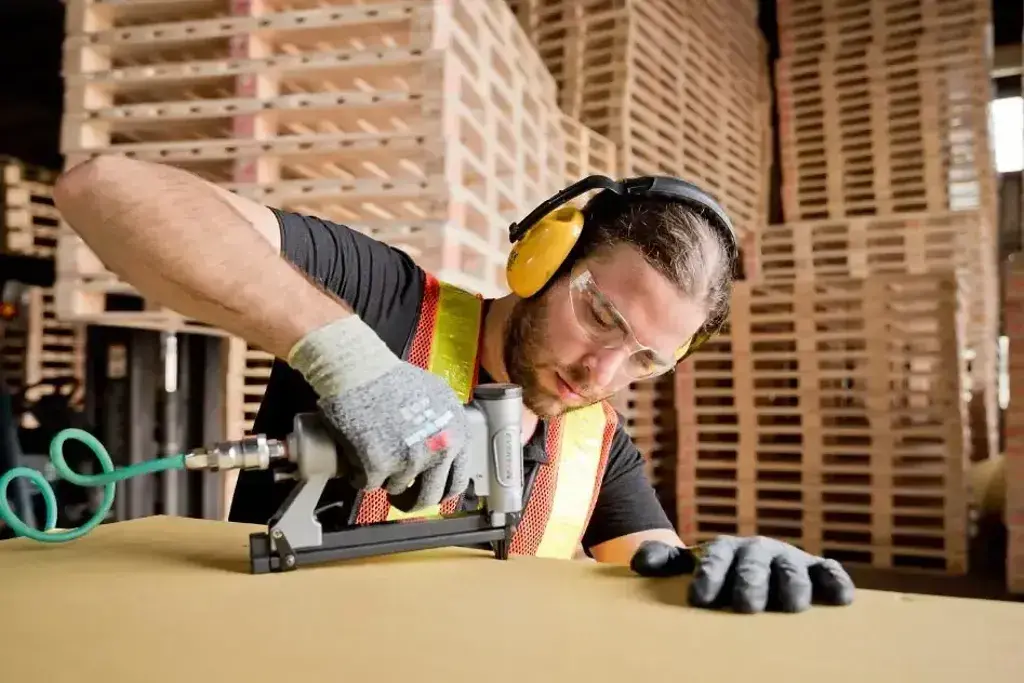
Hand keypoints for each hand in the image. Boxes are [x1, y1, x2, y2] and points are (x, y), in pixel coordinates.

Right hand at [288, 315, 469, 509]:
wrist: (360, 370)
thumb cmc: (394, 377)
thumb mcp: (439, 398)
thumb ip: (446, 428)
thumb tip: (446, 452)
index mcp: (457, 434)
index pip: (457, 481)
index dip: (439, 491)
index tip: (428, 492)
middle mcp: (439, 450)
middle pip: (428, 496)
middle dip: (412, 501)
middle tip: (400, 498)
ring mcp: (410, 460)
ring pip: (396, 487)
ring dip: (384, 478)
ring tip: (373, 456)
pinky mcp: (378, 465)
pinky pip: (368, 483)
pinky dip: (360, 475)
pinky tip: (356, 459)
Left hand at [630, 536, 854, 612]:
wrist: (747, 569)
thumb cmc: (714, 575)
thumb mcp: (687, 567)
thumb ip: (664, 562)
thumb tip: (638, 565)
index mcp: (723, 549)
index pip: (714, 557)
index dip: (709, 575)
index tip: (700, 598)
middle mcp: (757, 551)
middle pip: (753, 564)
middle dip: (750, 583)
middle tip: (747, 605)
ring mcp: (788, 560)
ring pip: (790, 569)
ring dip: (792, 585)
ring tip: (793, 606)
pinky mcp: (816, 571)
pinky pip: (829, 572)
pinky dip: (835, 581)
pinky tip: (840, 598)